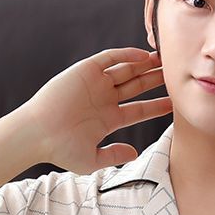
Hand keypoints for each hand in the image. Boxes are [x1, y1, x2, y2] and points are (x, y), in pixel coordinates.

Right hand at [25, 46, 172, 174]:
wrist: (37, 134)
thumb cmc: (60, 150)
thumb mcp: (91, 159)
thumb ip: (114, 156)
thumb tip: (134, 153)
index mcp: (108, 119)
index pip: (139, 110)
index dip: (157, 106)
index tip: (175, 103)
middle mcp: (104, 99)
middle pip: (137, 86)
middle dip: (156, 80)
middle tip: (177, 74)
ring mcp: (95, 84)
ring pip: (127, 70)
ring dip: (145, 65)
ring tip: (166, 60)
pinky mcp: (85, 70)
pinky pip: (110, 58)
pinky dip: (126, 55)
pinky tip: (143, 56)